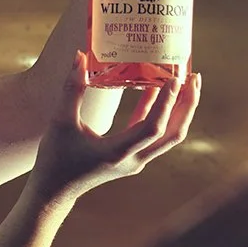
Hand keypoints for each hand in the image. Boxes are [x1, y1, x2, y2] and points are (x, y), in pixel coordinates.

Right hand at [26, 52, 200, 207]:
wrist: (54, 190)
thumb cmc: (55, 157)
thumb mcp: (60, 121)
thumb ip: (72, 89)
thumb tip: (80, 56)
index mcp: (117, 152)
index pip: (152, 128)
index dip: (165, 103)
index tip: (173, 78)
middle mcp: (132, 159)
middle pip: (172, 134)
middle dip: (187, 105)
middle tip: (193, 77)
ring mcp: (134, 161)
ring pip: (168, 135)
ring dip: (179, 110)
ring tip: (186, 82)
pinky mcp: (130, 157)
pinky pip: (151, 133)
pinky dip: (156, 112)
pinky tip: (155, 88)